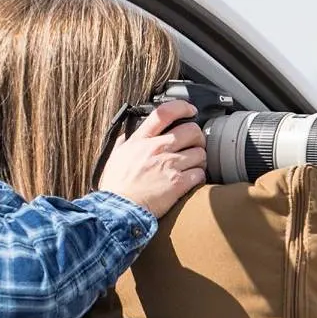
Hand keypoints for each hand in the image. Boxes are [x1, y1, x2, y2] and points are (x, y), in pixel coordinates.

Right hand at [99, 101, 205, 216]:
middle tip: (195, 144)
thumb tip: (130, 133)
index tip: (190, 110)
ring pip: (200, 153)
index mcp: (141, 140)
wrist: (118, 210)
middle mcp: (157, 149)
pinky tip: (192, 180)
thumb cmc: (116, 186)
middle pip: (191, 130)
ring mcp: (169, 165)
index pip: (164, 113)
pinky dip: (199, 177)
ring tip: (193, 166)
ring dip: (200, 159)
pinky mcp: (178, 183)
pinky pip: (200, 174)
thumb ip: (126, 142)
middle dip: (198, 137)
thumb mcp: (116, 156)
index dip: (182, 107)